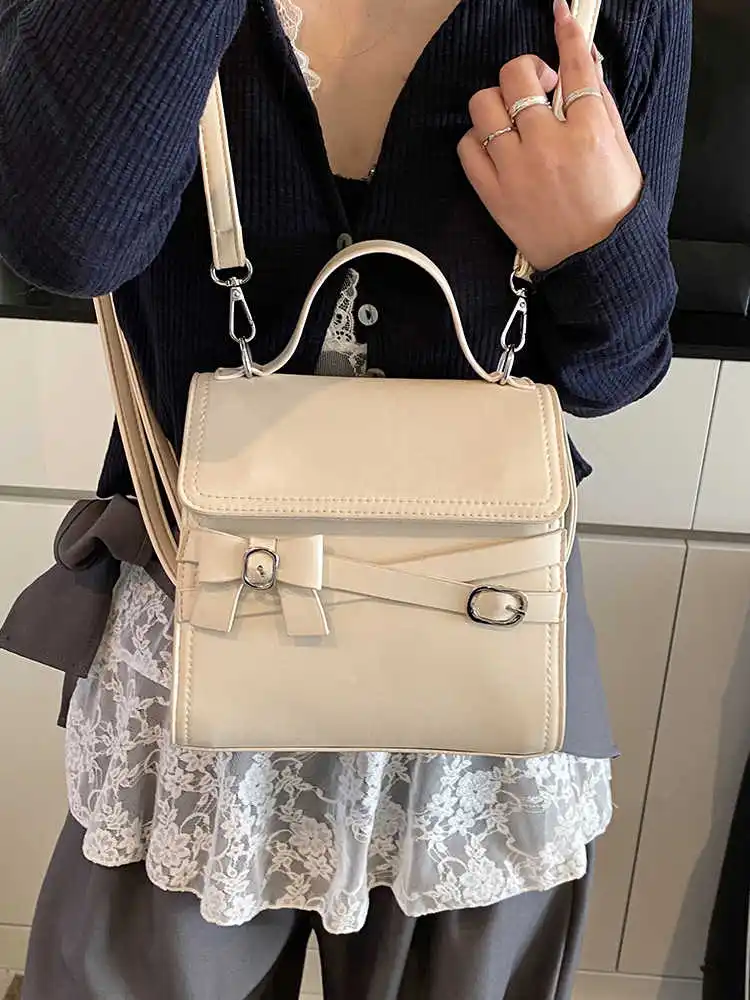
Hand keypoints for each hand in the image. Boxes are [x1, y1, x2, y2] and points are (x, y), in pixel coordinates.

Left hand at [458, 0, 642, 272]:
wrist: (593, 263)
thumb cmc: (611, 209)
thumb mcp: (620, 150)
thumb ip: (601, 105)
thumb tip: (583, 63)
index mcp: (589, 131)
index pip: (575, 66)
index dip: (566, 33)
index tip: (560, 15)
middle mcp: (549, 145)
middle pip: (517, 77)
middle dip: (526, 71)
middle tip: (537, 87)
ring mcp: (515, 169)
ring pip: (485, 106)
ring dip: (497, 101)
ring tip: (512, 117)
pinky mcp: (492, 193)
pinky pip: (468, 146)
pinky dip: (478, 138)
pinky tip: (495, 145)